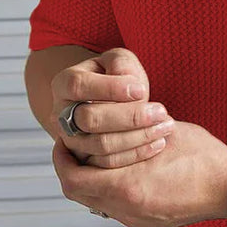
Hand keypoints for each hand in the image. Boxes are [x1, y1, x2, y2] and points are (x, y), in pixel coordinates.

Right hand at [51, 47, 174, 167]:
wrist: (116, 103)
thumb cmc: (119, 78)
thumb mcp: (120, 61)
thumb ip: (121, 65)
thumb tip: (129, 85)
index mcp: (64, 84)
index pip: (79, 85)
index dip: (110, 88)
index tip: (141, 90)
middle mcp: (61, 114)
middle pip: (89, 120)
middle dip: (130, 117)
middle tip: (161, 112)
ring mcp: (71, 141)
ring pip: (100, 145)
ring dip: (137, 138)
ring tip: (165, 126)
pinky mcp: (86, 161)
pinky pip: (108, 164)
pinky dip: (136, 154)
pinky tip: (158, 143)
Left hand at [52, 118, 226, 226]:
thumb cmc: (203, 155)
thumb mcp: (163, 133)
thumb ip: (128, 134)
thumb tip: (105, 124)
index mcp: (127, 187)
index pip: (73, 178)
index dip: (61, 159)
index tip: (64, 141)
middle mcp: (128, 210)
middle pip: (78, 194)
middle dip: (71, 169)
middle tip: (73, 149)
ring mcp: (138, 221)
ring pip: (96, 202)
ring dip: (92, 181)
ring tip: (99, 159)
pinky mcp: (149, 225)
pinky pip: (116, 209)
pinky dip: (111, 191)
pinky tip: (124, 173)